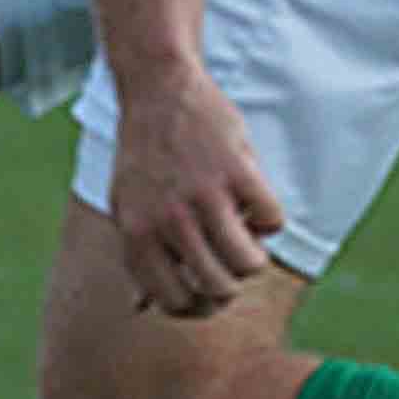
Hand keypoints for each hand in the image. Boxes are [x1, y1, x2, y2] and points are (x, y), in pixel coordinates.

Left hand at [108, 55, 286, 317]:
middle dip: (230, 285)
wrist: (159, 89)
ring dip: (254, 257)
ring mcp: (203, 196)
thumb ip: (137, 256)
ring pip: (249, 264)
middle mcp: (167, 220)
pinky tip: (253, 201)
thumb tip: (142, 308)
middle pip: (218, 289)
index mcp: (136, 234)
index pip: (174, 302)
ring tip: (244, 236)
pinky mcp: (237, 171)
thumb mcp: (125, 206)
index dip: (198, 307)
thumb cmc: (145, 156)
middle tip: (229, 263)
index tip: (207, 291)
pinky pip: (273, 223)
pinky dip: (270, 219)